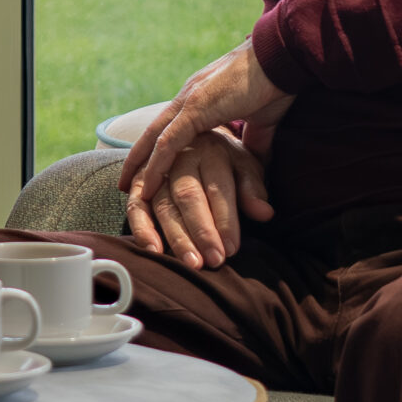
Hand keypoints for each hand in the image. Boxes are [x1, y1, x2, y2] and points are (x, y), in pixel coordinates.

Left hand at [118, 41, 294, 216]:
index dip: (157, 150)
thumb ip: (254, 140)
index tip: (148, 172)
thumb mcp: (261, 119)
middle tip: (125, 184)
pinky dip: (156, 164)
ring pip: (155, 138)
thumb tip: (255, 163)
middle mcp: (188, 96)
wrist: (283, 57)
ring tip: (131, 191)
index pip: (170, 128)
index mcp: (201, 97)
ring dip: (141, 166)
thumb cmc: (276, 83)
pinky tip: (149, 184)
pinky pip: (168, 141)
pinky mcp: (196, 107)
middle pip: (154, 133)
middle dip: (138, 159)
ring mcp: (189, 100)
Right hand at [124, 126, 271, 269]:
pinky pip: (136, 206)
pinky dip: (142, 229)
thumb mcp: (245, 166)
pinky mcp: (139, 183)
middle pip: (189, 196)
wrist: (195, 137)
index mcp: (211, 150)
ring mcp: (156, 169)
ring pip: (163, 204)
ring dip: (176, 236)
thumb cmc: (226, 160)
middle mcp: (180, 156)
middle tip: (214, 261)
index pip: (218, 187)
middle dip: (202, 232)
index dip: (225, 220)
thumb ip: (253, 189)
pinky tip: (153, 251)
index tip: (232, 249)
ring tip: (191, 264)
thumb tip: (265, 213)